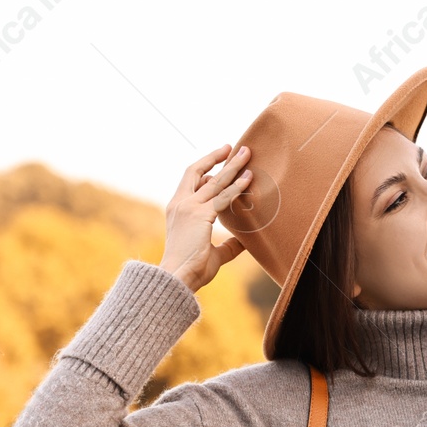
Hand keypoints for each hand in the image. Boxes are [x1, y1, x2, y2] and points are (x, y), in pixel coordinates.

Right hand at [159, 144, 250, 290]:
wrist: (177, 278)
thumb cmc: (191, 270)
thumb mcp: (213, 253)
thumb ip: (228, 245)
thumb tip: (245, 241)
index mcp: (178, 209)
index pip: (191, 181)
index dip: (206, 169)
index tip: (221, 159)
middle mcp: (180, 204)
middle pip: (198, 172)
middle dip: (216, 157)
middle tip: (234, 147)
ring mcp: (189, 207)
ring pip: (214, 180)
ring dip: (232, 166)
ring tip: (247, 153)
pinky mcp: (200, 215)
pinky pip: (222, 197)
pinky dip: (237, 187)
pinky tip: (249, 178)